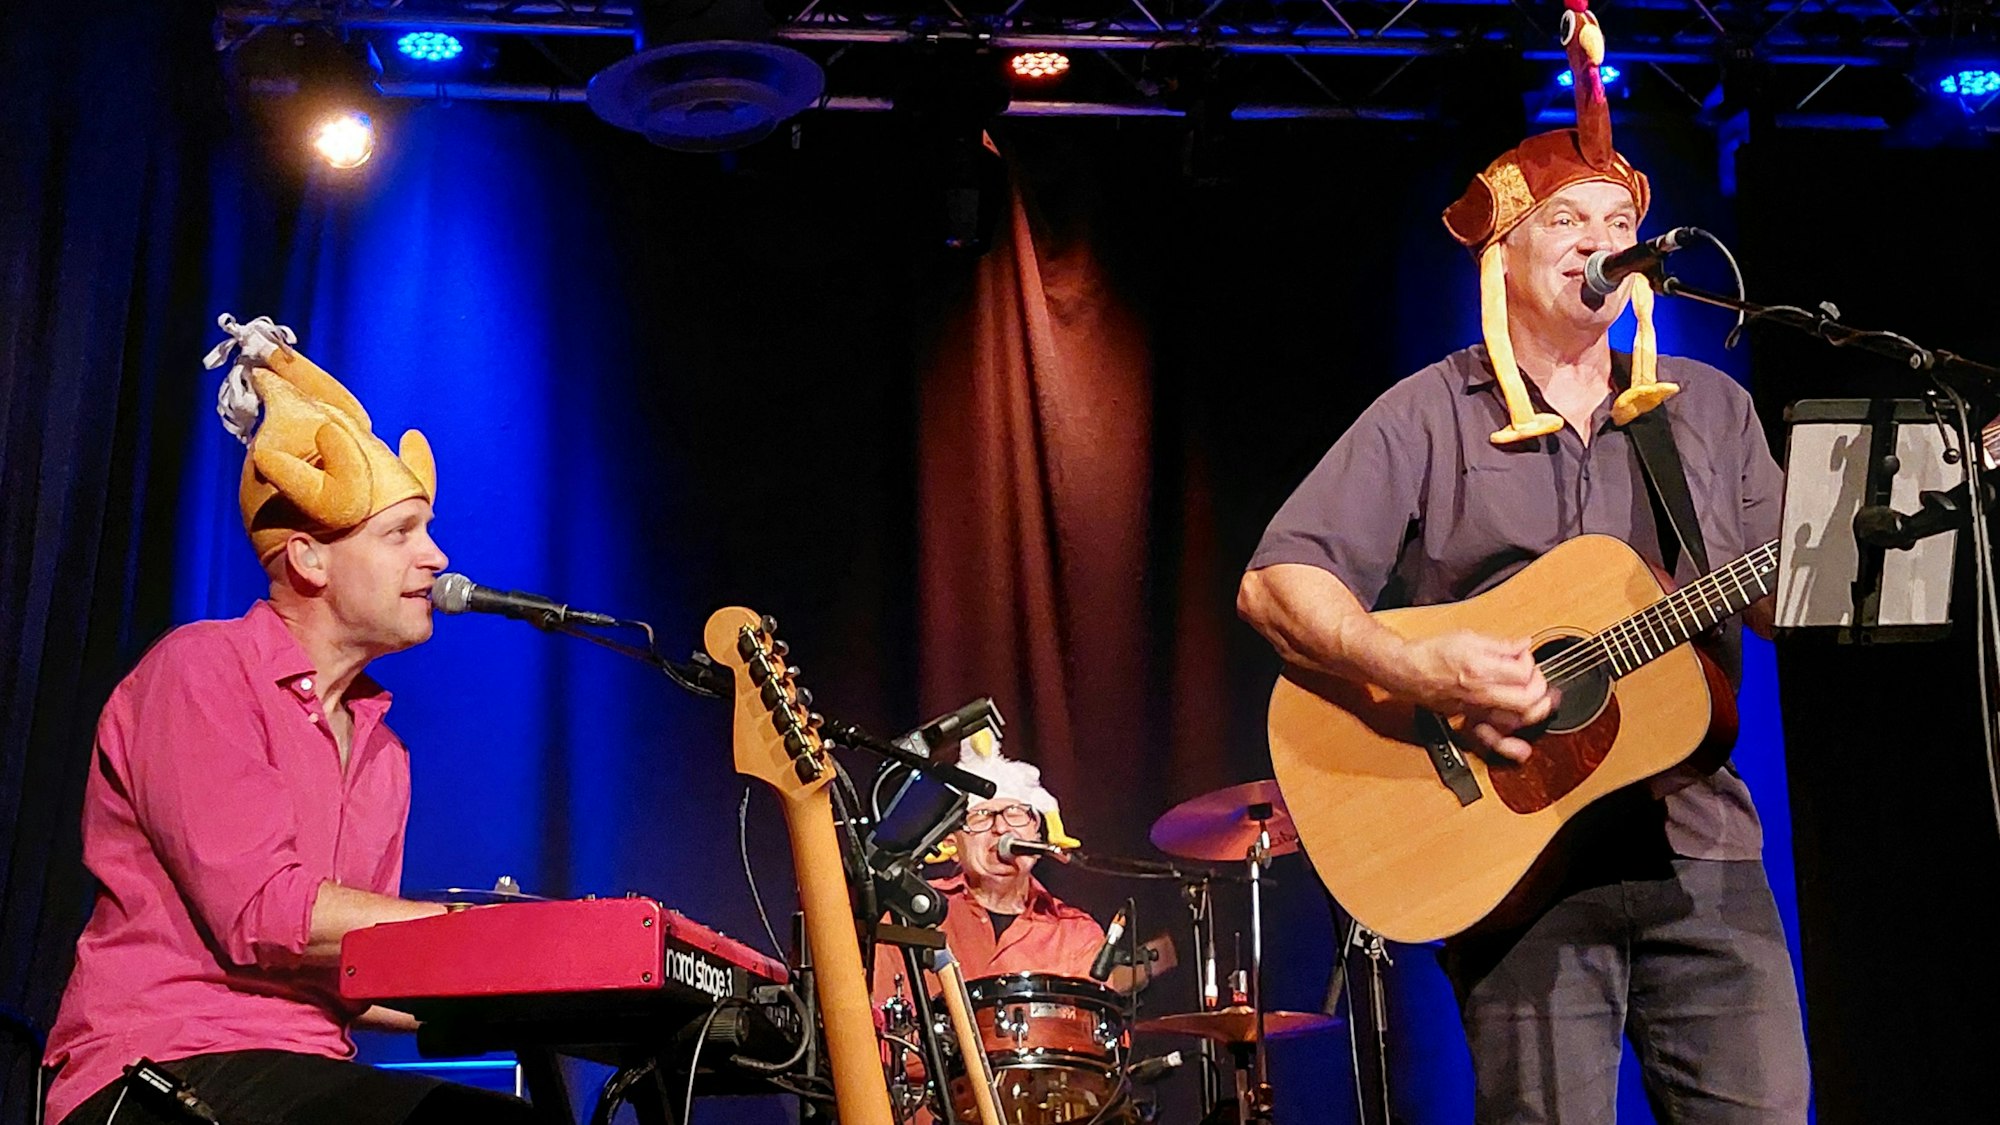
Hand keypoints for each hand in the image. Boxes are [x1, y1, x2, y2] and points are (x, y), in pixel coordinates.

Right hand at [1397, 632, 1555, 763]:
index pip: (1523, 672)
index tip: (1523, 656)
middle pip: (1526, 701)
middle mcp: (1481, 695)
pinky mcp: (1468, 719)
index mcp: (1481, 670)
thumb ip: (1500, 645)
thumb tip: (1523, 645)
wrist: (1406, 671)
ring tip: (1541, 704)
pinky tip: (1520, 750)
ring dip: (1533, 715)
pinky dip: (1508, 744)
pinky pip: (1491, 738)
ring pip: (1514, 723)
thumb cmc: (1431, 654)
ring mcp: (1475, 711)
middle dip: (1540, 690)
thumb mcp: (1467, 638)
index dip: (1530, 663)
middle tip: (1536, 680)